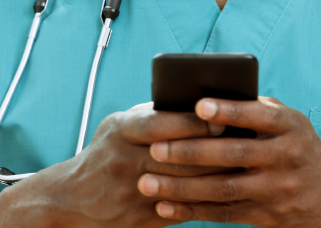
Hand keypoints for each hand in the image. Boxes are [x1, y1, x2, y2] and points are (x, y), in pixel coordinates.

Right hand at [9, 102, 227, 227]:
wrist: (73, 197)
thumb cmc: (107, 151)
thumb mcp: (119, 125)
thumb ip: (153, 114)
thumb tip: (196, 104)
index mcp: (122, 131)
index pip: (162, 124)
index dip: (193, 123)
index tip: (222, 119)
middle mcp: (126, 160)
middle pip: (179, 156)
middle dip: (216, 150)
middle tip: (247, 143)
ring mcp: (133, 192)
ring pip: (185, 185)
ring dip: (218, 177)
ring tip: (246, 167)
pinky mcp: (140, 218)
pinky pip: (181, 209)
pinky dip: (207, 200)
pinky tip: (228, 193)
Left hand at [136, 97, 320, 226]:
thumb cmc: (300, 148)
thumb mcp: (290, 123)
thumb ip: (255, 109)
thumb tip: (206, 100)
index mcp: (289, 126)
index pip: (258, 115)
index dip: (229, 111)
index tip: (198, 106)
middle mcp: (285, 157)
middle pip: (233, 155)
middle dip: (191, 152)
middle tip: (156, 149)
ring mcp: (276, 189)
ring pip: (222, 189)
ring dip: (182, 187)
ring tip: (147, 182)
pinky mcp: (266, 215)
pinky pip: (223, 214)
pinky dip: (192, 211)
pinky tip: (164, 207)